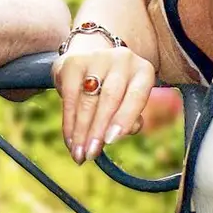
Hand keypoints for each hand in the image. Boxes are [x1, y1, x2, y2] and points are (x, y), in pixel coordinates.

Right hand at [54, 40, 154, 164]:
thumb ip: (128, 119)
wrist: (91, 58)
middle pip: (110, 98)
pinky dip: (69, 120)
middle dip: (98, 130)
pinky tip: (69, 138)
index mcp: (143, 71)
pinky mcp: (74, 62)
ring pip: (88, 100)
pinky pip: (70, 96)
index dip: (124, 119)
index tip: (111, 141)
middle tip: (90, 154)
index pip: (136, 97)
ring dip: (81, 130)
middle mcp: (123, 59)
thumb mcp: (128, 101)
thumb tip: (113, 137)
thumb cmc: (115, 90)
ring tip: (78, 153)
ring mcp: (98, 57)